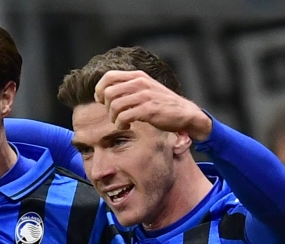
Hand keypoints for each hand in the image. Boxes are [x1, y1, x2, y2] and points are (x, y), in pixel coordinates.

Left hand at [94, 70, 211, 141]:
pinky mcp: (148, 109)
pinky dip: (121, 124)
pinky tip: (127, 126)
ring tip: (122, 123)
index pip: (108, 76)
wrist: (184, 113)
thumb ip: (128, 87)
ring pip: (114, 106)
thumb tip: (103, 93)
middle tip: (115, 115)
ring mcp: (145, 95)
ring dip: (114, 118)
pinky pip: (124, 117)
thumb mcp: (145, 89)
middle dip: (106, 108)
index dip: (99, 89)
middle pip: (108, 93)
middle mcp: (140, 83)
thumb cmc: (161, 103)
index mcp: (138, 76)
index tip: (102, 101)